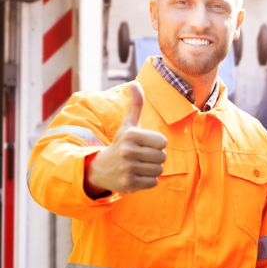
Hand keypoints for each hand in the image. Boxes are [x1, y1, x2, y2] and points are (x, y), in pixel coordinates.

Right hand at [84, 82, 166, 197]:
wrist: (102, 168)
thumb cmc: (121, 144)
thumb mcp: (128, 125)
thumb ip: (136, 105)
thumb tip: (136, 83)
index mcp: (132, 135)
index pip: (163, 142)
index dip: (157, 144)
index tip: (145, 144)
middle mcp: (128, 151)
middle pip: (162, 157)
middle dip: (155, 157)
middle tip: (142, 156)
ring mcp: (128, 168)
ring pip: (159, 170)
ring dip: (152, 169)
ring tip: (140, 165)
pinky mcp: (129, 183)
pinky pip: (153, 182)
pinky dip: (148, 180)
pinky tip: (137, 175)